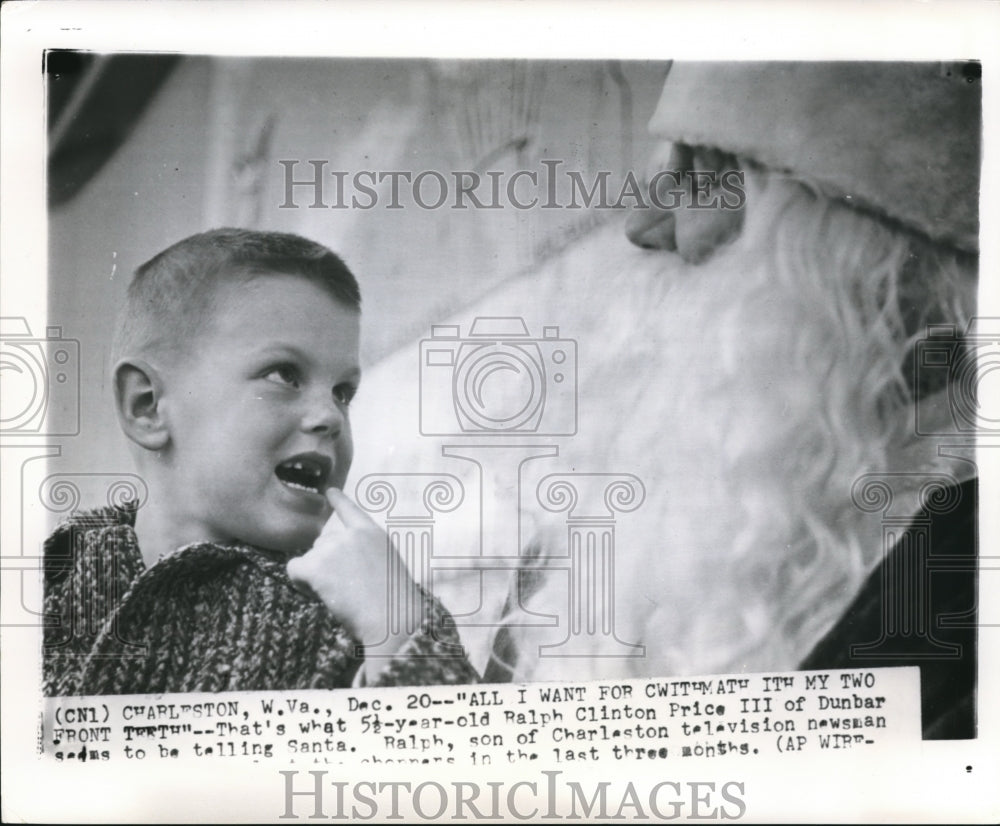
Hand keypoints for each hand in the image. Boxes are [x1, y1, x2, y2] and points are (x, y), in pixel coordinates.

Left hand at [286, 488, 420, 649]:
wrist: (392, 619)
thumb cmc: (394, 605)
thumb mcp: (387, 568)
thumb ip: (364, 556)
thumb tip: (336, 566)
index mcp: (373, 534)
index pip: (351, 511)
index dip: (339, 501)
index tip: (330, 491)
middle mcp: (351, 535)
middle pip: (322, 544)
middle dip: (326, 564)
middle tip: (346, 588)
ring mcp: (333, 548)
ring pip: (310, 559)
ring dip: (317, 577)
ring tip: (341, 595)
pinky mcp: (316, 565)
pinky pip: (294, 569)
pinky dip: (301, 584)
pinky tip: (319, 595)